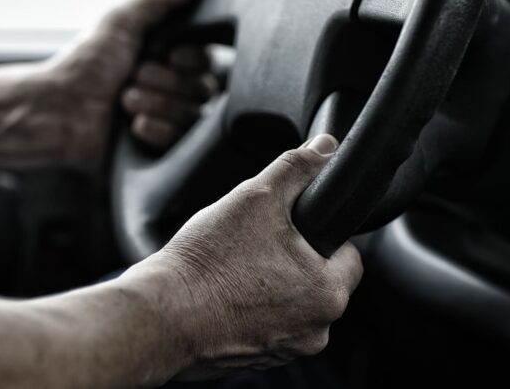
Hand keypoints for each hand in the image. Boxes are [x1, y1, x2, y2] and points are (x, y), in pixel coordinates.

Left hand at [47, 0, 214, 169]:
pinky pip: (182, 141)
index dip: (191, 60)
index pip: (207, 59)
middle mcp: (169, 87)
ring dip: (158, 105)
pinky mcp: (159, 147)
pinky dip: (158, 130)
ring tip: (125, 101)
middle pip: (203, 88)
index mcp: (165, 56)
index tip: (170, 56)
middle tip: (133, 77)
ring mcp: (165, 118)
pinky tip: (134, 125)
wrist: (58, 112)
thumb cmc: (83, 65)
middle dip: (166, 83)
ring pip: (193, 115)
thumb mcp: (121, 21)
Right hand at [126, 134, 362, 377]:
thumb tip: (326, 147)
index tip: (291, 226)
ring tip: (234, 268)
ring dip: (270, 286)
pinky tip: (222, 293)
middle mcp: (315, 331)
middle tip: (254, 243)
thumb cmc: (207, 263)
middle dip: (291, 260)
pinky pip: (264, 326)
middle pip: (317, 281)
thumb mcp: (256, 198)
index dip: (321, 233)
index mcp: (327, 293)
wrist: (161, 315)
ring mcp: (284, 350)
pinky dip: (249, 310)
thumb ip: (296, 168)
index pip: (348, 255)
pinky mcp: (255, 362)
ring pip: (289, 304)